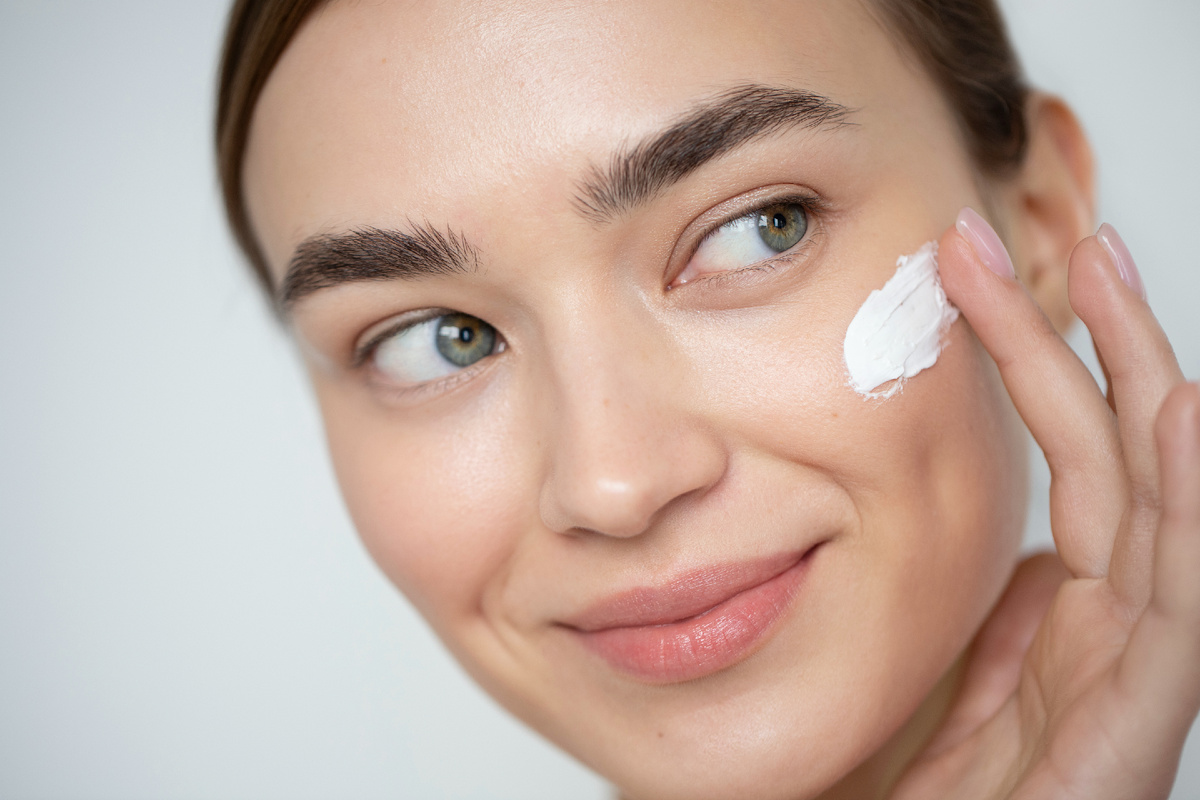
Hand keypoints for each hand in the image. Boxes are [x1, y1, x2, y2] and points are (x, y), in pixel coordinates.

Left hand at [889, 211, 1199, 799]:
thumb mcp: (966, 690)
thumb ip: (994, 625)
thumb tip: (1019, 556)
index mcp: (1077, 608)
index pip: (1073, 456)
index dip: (1038, 361)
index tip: (982, 278)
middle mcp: (1119, 621)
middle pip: (1113, 451)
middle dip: (1083, 336)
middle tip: (1043, 234)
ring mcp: (1139, 663)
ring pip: (1155, 495)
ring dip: (1136, 376)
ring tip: (1108, 273)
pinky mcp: (1144, 715)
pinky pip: (1179, 594)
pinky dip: (1189, 497)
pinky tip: (1177, 411)